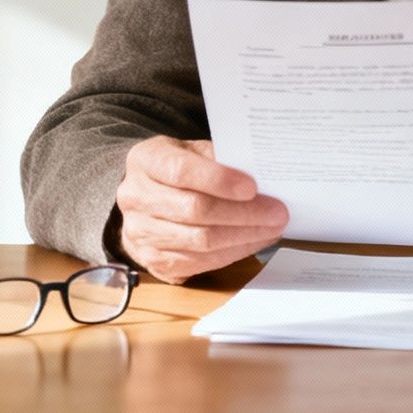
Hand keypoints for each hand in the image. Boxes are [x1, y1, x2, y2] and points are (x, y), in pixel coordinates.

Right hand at [115, 137, 288, 283]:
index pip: (181, 171)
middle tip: (277, 212)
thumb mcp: (191, 150)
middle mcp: (135, 198)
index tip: (252, 187)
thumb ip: (218, 158)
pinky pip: (201, 262)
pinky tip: (253, 241)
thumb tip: (260, 175)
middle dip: (243, 214)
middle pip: (195, 211)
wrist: (143, 198)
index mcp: (145, 161)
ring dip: (243, 237)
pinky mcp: (154, 261)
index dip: (219, 180)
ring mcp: (141, 233)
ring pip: (200, 241)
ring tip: (272, 228)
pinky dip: (233, 253)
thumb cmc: (176, 170)